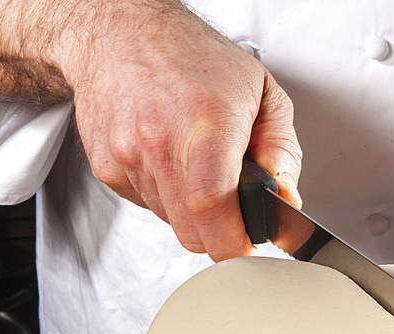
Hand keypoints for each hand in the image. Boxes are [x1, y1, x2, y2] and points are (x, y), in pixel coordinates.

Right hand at [0, 0, 302, 260]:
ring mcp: (128, 157)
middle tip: (232, 204)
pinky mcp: (107, 168)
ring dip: (191, 210)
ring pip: (171, 222)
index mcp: (206, 122)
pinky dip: (165, 195)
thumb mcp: (262, 93)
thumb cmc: (194, 57)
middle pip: (193, 232)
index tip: (249, 241)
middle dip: (220, 231)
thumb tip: (285, 199)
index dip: (235, 240)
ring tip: (196, 164)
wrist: (121, 32)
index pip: (213, 207)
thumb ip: (282, 152)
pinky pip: (147, 206)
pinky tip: (169, 159)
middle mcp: (160, 141)